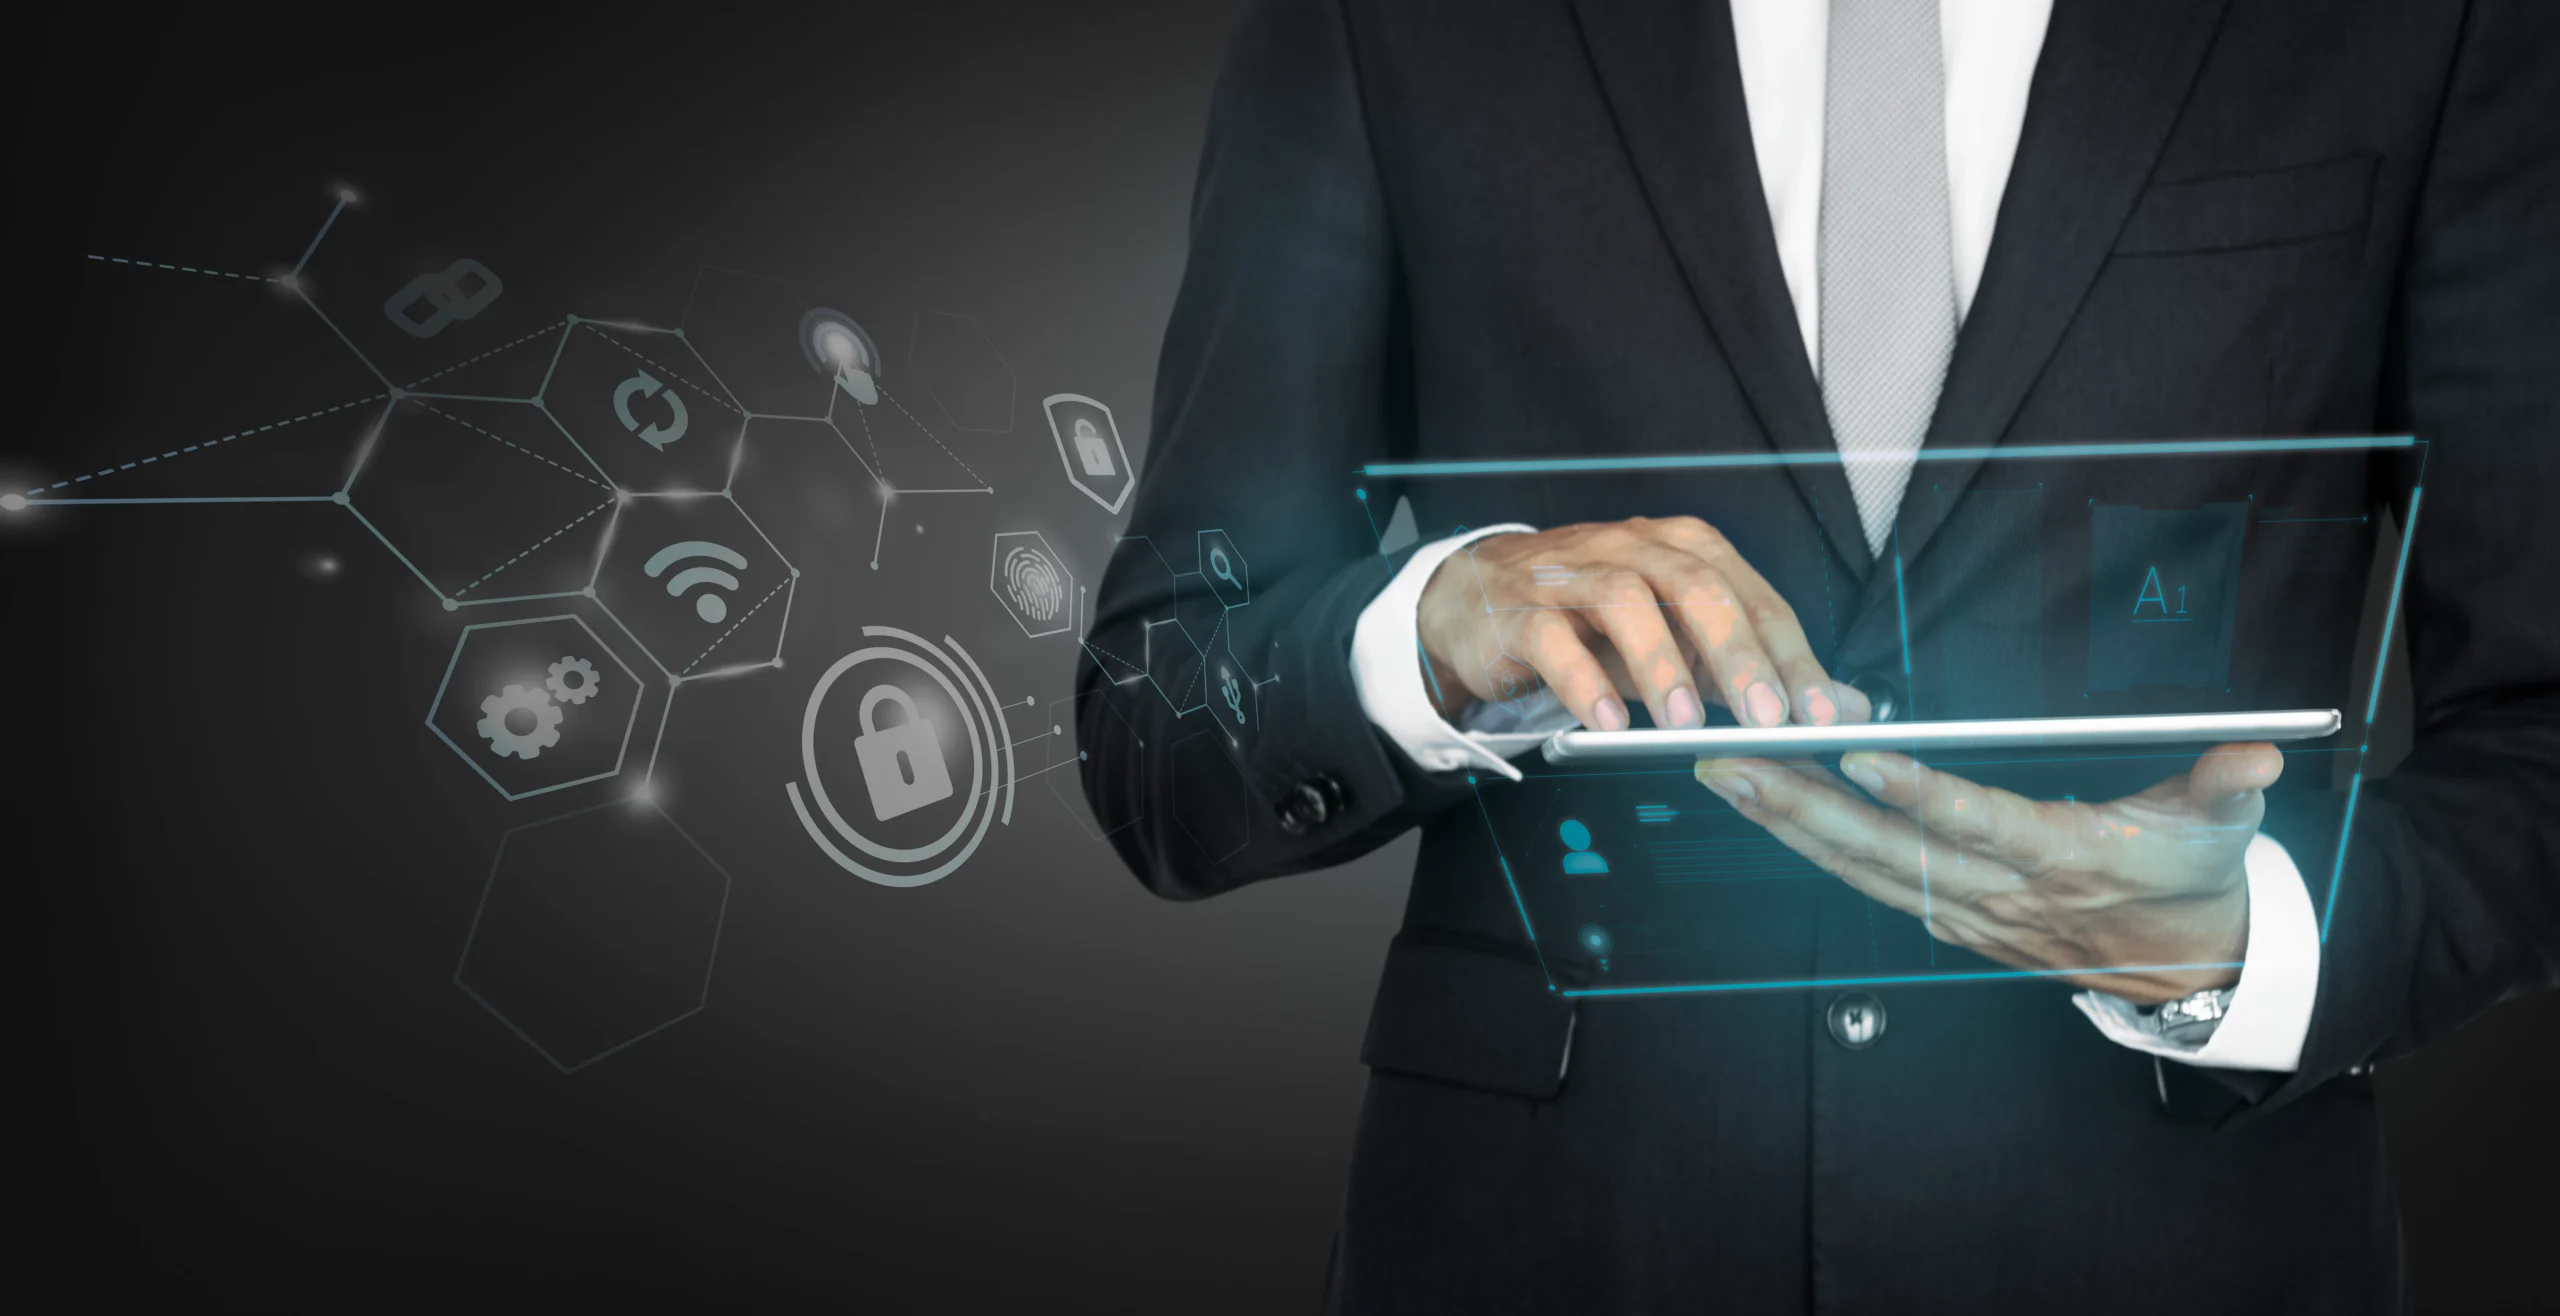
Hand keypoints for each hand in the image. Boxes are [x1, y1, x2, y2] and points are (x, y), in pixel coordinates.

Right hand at [1415, 517, 1870, 730]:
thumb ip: (1750, 669)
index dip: (1791, 656)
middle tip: (1766, 719)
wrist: (1479, 601)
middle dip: (1738, 656)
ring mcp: (1573, 575)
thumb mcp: (1680, 642)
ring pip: (1626, 602)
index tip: (1820, 714)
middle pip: (1697, 588)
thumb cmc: (1592, 622)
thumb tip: (1842, 706)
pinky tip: (1609, 724)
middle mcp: (1633, 549)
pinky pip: (1554, 639)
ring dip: (1662, 665)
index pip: (1752, 598)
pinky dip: (1584, 681)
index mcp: (1684, 550)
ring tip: (1684, 725)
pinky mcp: (1520, 611)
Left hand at [1694, 743, 2283, 1003]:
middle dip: (1804, 805)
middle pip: (1888, 847)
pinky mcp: (1947, 916)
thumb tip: (2256, 755)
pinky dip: (1811, 846)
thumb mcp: (2226, 828)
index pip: (1978, 822)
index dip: (1919, 792)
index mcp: (2062, 857)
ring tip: (1727, 776)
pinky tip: (1767, 811)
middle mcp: (1999, 890)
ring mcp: (1965, 909)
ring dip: (1788, 823)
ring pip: (1861, 865)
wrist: (2188, 964)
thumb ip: (2228, 786)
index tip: (1861, 755)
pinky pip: (1865, 880)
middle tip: (1736, 762)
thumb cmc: (2195, 877)